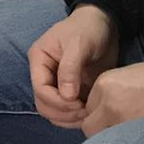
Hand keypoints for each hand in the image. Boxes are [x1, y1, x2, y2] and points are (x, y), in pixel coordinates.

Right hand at [28, 4, 119, 128]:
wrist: (104, 24)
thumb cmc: (88, 29)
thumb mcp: (79, 44)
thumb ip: (70, 69)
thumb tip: (66, 96)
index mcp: (39, 60)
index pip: (40, 89)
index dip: (57, 101)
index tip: (79, 103)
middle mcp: (44, 74)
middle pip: (43, 104)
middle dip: (62, 113)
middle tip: (85, 112)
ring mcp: (57, 84)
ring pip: (53, 112)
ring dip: (68, 119)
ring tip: (89, 115)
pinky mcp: (71, 91)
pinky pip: (67, 111)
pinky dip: (76, 118)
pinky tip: (91, 115)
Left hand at [81, 61, 143, 136]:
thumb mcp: (125, 76)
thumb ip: (108, 92)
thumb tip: (102, 110)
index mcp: (104, 84)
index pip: (88, 107)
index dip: (97, 112)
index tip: (109, 114)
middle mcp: (107, 103)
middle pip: (90, 126)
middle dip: (99, 129)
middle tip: (113, 128)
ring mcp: (121, 121)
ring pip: (104, 139)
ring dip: (111, 139)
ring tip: (125, 135)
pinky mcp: (136, 136)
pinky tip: (135, 141)